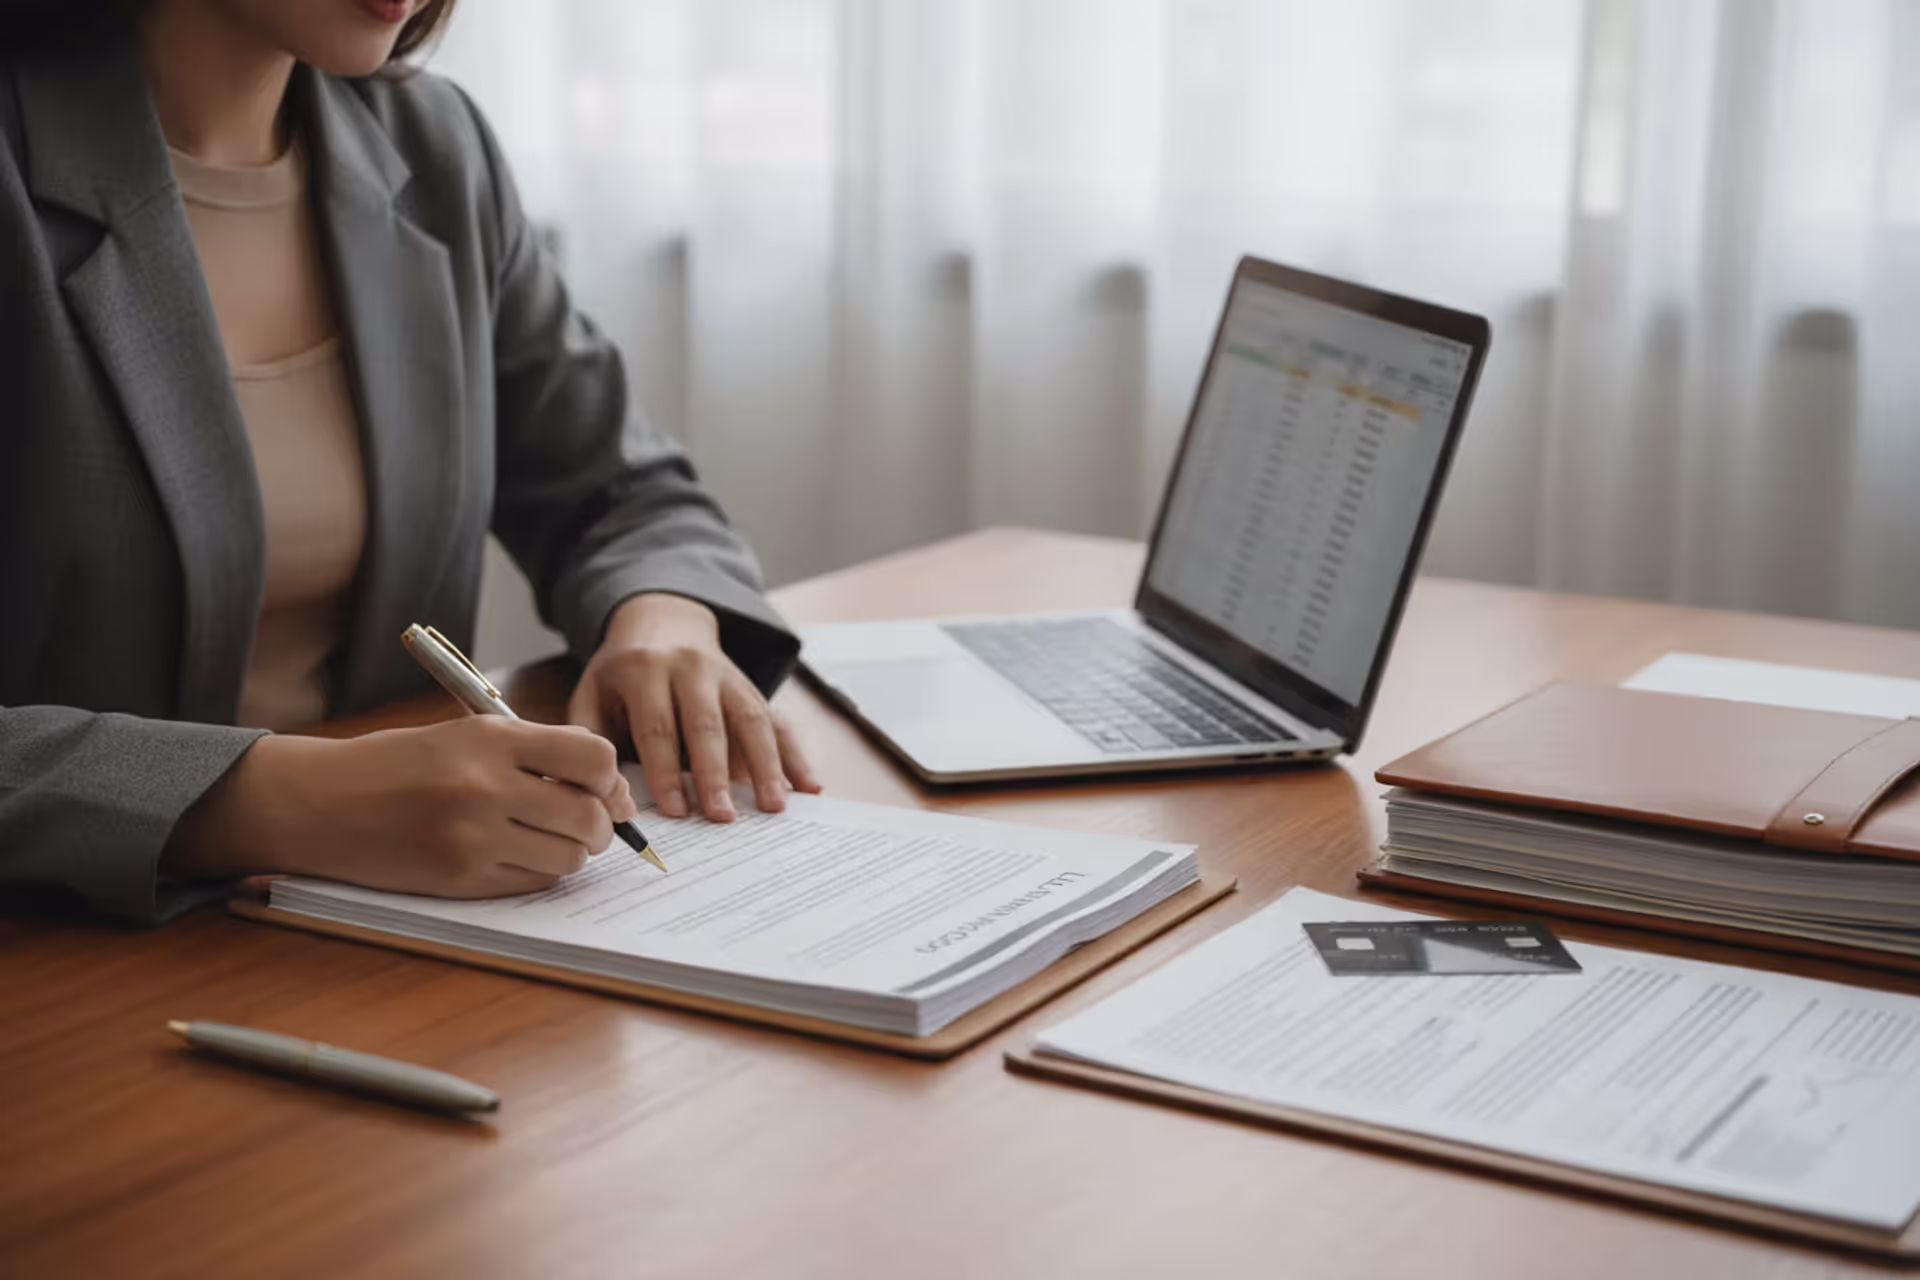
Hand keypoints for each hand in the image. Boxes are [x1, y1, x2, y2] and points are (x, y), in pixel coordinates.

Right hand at [164, 717, 639, 896]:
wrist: (323, 801)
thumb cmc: (398, 764)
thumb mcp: (465, 734)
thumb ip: (532, 752)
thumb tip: (606, 786)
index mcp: (491, 740)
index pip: (593, 758)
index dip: (610, 777)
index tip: (606, 786)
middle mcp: (486, 787)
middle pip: (588, 816)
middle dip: (599, 824)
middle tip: (589, 823)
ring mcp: (472, 838)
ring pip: (567, 857)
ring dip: (570, 852)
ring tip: (548, 838)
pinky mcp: (459, 879)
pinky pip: (531, 883)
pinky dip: (538, 872)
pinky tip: (517, 855)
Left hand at [566, 592, 820, 821]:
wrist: (663, 620)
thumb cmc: (621, 674)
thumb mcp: (592, 692)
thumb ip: (590, 736)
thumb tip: (591, 792)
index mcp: (645, 669)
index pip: (658, 725)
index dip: (666, 769)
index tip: (675, 810)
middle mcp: (691, 668)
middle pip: (707, 724)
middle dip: (716, 774)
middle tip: (723, 816)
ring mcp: (729, 676)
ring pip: (752, 720)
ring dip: (767, 766)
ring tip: (774, 808)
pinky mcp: (753, 688)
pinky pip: (779, 721)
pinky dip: (797, 756)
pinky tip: (810, 787)